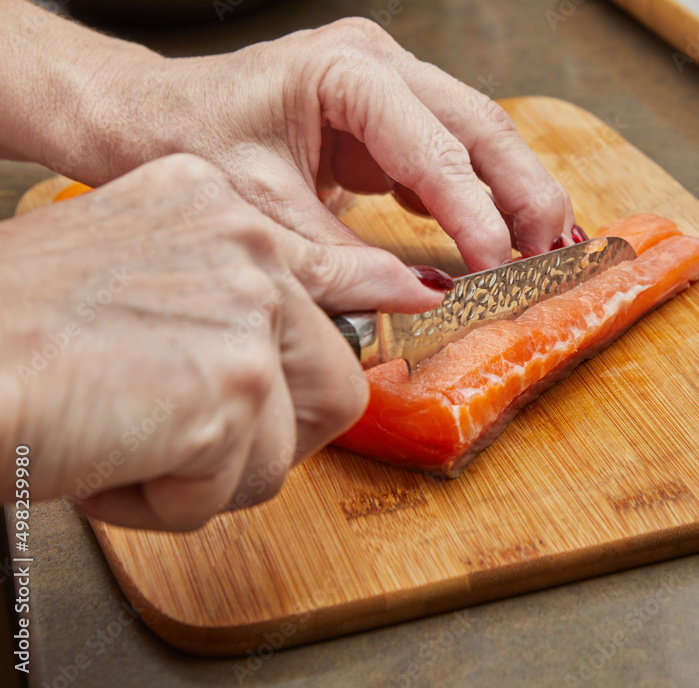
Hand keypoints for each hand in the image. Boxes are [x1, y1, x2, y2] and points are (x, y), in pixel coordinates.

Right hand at [0, 155, 444, 530]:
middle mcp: (243, 245)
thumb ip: (226, 287)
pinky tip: (110, 460)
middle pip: (332, 378)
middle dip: (270, 437)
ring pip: (288, 444)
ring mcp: (245, 311)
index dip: (372, 299)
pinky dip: (166, 502)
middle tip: (194, 440)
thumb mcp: (130, 267)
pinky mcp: (232, 385)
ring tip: (129, 444)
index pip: (331, 266)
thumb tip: (339, 305)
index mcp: (214, 207)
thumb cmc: (12, 327)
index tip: (407, 302)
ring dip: (210, 473)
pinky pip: (233, 487)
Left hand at [42, 16, 575, 289]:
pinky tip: (499, 234)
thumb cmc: (185, 141)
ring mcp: (387, 86)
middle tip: (552, 255)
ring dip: (515, 192)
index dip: (476, 211)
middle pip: (480, 126)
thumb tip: (423, 295)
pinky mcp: (387, 118)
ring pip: (478, 136)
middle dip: (523, 194)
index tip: (498, 269)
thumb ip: (343, 257)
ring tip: (546, 248)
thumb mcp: (262, 210)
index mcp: (345, 71)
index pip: (434, 146)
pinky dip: (480, 195)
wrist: (146, 118)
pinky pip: (451, 153)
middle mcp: (378, 64)